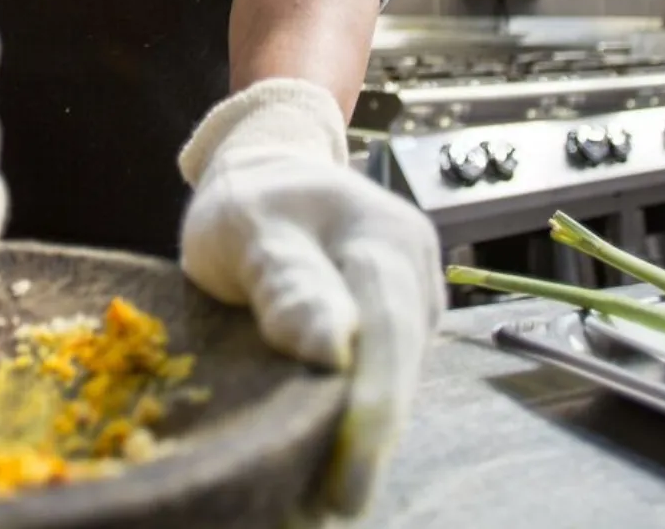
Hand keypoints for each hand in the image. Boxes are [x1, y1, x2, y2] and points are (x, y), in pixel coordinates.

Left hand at [178, 79, 442, 518]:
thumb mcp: (247, 229)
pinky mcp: (403, 321)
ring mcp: (416, 296)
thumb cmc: (249, 202)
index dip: (372, 408)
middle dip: (370, 440)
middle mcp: (415, 268)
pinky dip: (361, 415)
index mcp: (382, 237)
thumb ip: (285, 280)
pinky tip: (333, 456)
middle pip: (401, 365)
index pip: (387, 331)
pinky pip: (388, 373)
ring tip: (325, 495)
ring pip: (398, 376)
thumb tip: (332, 351)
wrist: (269, 169)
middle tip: (332, 506)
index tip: (348, 476)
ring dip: (366, 434)